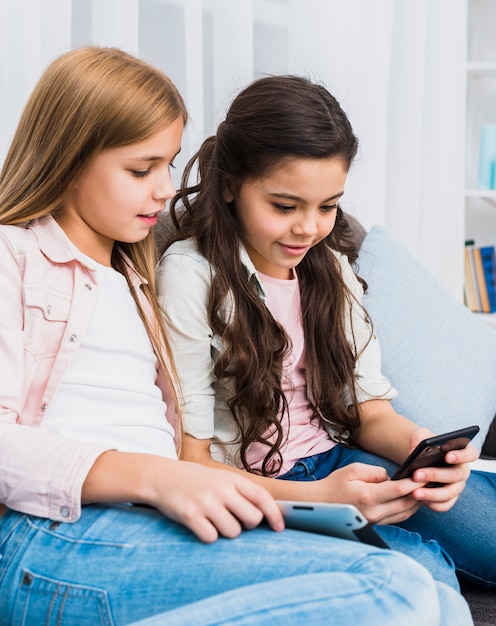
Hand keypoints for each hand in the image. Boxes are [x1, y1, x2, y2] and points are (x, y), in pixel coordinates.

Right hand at [151, 460, 284, 542]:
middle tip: (234, 520)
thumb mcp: (219, 478)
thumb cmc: (194, 480)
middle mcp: (221, 489)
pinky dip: (208, 536)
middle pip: (252, 519)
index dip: (275, 514)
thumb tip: (267, 513)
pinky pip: (211, 538)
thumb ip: (240, 492)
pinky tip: (200, 525)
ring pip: (233, 532)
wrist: (160, 476)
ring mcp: (206, 502)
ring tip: (213, 520)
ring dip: (226, 532)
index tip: (280, 527)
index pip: (262, 497)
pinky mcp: (190, 515)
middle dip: (247, 525)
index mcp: (231, 478)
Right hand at [317, 462, 423, 524]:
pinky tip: (413, 500)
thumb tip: (391, 478)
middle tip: (432, 481)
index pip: (398, 489)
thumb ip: (375, 473)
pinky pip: (398, 517)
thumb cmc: (336, 483)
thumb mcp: (352, 470)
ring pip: (404, 512)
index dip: (414, 482)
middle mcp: (373, 512)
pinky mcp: (375, 524)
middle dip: (420, 492)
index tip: (424, 474)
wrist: (321, 503)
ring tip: (427, 490)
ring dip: (417, 502)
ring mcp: (375, 520)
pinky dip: (408, 508)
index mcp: (367, 496)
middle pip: (405, 503)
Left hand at [407, 429, 477, 511]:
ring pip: (449, 493)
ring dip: (432, 494)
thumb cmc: (425, 447)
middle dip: (435, 475)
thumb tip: (414, 451)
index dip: (461, 456)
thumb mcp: (421, 436)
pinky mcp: (449, 499)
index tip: (447, 456)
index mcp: (461, 453)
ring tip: (415, 492)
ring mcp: (457, 487)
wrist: (420, 461)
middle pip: (455, 475)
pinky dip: (432, 504)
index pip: (470, 454)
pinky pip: (444, 505)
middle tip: (416, 474)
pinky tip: (420, 500)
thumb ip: (419, 438)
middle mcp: (462, 471)